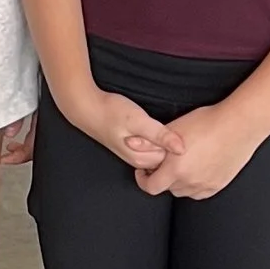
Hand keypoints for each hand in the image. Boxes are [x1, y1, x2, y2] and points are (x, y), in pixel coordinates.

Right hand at [64, 91, 182, 174]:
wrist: (87, 107)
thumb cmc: (111, 112)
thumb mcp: (138, 121)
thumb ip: (160, 135)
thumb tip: (182, 148)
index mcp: (141, 159)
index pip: (172, 158)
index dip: (177, 142)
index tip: (177, 128)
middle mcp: (139, 161)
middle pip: (168, 157)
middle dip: (172, 142)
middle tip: (171, 124)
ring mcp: (136, 154)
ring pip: (161, 151)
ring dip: (166, 140)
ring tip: (163, 124)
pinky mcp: (134, 146)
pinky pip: (154, 147)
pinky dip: (159, 138)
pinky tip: (156, 126)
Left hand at [136, 100, 262, 200]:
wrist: (239, 125)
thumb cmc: (207, 122)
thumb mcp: (173, 129)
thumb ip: (150, 141)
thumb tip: (130, 143)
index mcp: (176, 169)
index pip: (151, 187)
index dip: (143, 179)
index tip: (144, 170)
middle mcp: (190, 181)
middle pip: (167, 188)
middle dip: (161, 177)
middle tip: (163, 163)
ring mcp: (206, 185)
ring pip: (184, 191)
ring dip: (178, 182)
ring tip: (180, 165)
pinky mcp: (219, 184)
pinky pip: (200, 192)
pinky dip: (194, 185)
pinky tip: (195, 170)